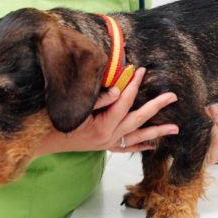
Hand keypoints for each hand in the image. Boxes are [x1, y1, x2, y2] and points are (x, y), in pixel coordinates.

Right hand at [33, 68, 178, 155]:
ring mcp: (108, 144)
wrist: (42, 142)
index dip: (133, 84)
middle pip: (138, 119)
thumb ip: (99, 100)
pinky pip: (127, 148)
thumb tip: (119, 90)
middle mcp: (108, 137)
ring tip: (175, 128)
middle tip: (173, 96)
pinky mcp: (104, 147)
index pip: (123, 101)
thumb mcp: (75, 108)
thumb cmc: (54, 122)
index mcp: (102, 126)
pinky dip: (141, 146)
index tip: (140, 70)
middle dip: (157, 107)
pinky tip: (153, 145)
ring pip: (138, 137)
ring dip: (157, 131)